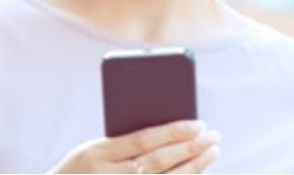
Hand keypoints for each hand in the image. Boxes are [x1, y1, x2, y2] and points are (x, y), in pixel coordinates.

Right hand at [50, 119, 220, 173]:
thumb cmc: (80, 170)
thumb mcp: (93, 150)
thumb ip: (124, 141)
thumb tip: (165, 129)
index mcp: (98, 153)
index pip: (143, 140)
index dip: (173, 132)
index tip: (198, 123)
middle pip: (159, 162)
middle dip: (190, 148)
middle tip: (213, 135)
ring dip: (193, 167)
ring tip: (212, 151)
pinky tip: (195, 173)